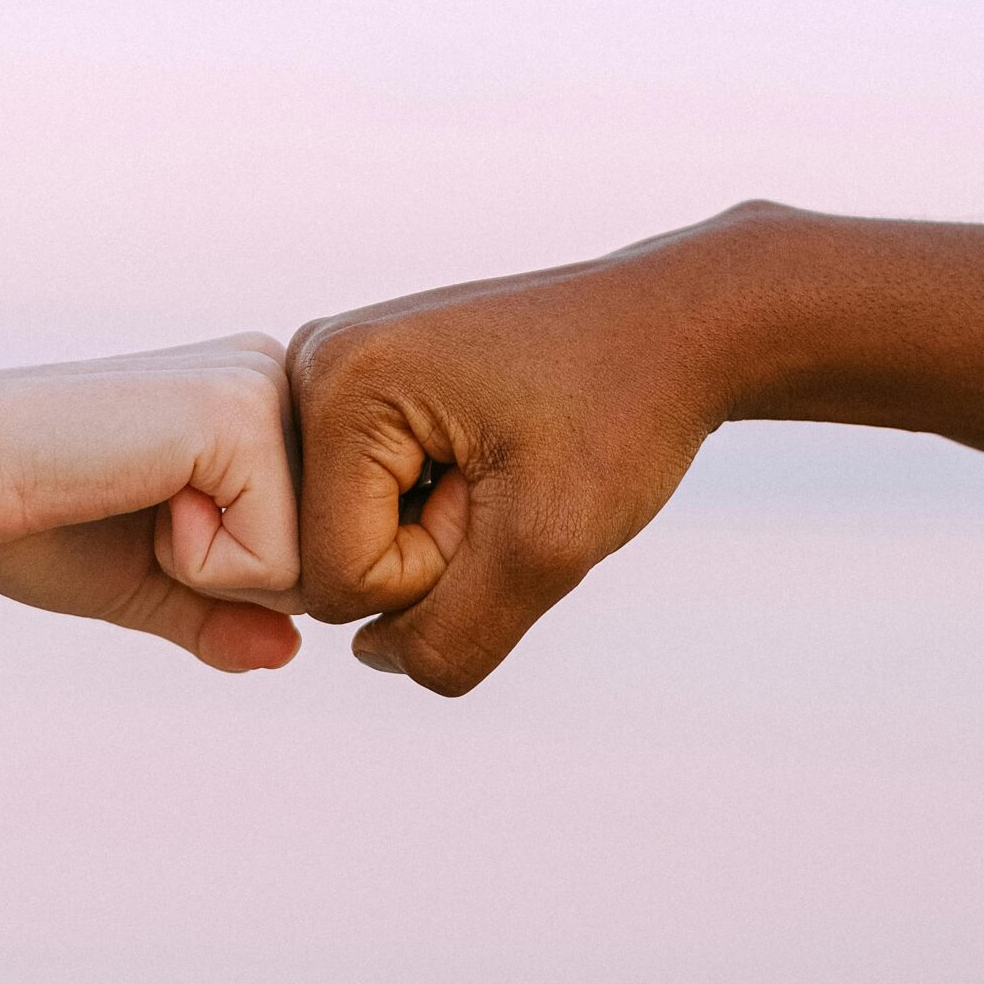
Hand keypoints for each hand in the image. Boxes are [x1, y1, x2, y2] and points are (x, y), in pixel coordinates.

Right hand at [0, 335, 302, 672]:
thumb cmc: (28, 519)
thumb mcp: (146, 581)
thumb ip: (222, 615)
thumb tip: (294, 652)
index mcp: (258, 401)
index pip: (317, 545)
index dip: (230, 579)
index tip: (141, 516)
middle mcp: (277, 377)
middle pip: (330, 556)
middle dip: (233, 579)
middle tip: (135, 510)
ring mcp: (264, 388)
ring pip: (315, 565)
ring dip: (213, 570)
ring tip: (133, 499)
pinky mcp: (240, 415)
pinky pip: (275, 560)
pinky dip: (196, 563)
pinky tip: (132, 495)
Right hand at [289, 219, 759, 693]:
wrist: (673, 329)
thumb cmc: (623, 413)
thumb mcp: (548, 547)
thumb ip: (450, 638)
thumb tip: (372, 653)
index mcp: (337, 384)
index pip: (338, 581)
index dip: (438, 572)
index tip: (508, 490)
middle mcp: (310, 366)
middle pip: (330, 560)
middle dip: (431, 552)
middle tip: (509, 475)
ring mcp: (330, 373)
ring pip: (350, 539)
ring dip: (436, 533)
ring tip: (501, 461)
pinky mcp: (358, 388)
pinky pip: (368, 505)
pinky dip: (433, 507)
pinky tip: (484, 454)